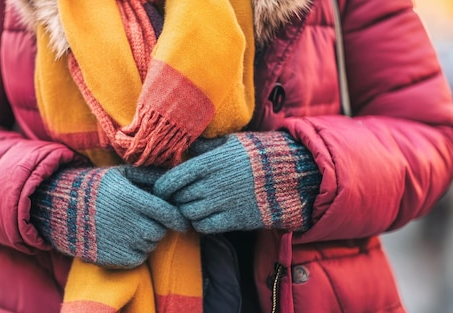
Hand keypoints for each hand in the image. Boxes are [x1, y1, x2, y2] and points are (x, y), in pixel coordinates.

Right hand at [31, 165, 187, 268]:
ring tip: (130, 228)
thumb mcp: (120, 174)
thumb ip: (148, 175)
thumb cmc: (94, 187)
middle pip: (159, 232)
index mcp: (130, 199)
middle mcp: (126, 223)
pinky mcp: (110, 259)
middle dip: (157, 227)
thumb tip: (173, 179)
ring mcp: (118, 242)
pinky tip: (124, 240)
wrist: (60, 208)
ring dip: (146, 239)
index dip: (178, 219)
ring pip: (149, 246)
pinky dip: (136, 252)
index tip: (182, 222)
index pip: (167, 214)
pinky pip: (137, 259)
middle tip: (146, 220)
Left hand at [154, 132, 319, 233]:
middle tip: (179, 198)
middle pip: (179, 198)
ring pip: (189, 214)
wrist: (291, 174)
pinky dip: (201, 224)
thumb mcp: (232, 142)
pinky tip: (206, 217)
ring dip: (188, 212)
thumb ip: (206, 146)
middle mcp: (213, 184)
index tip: (161, 189)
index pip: (172, 179)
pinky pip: (205, 227)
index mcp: (209, 163)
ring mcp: (223, 204)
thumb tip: (186, 147)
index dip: (162, 187)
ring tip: (194, 206)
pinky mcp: (235, 220)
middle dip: (176, 199)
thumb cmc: (259, 153)